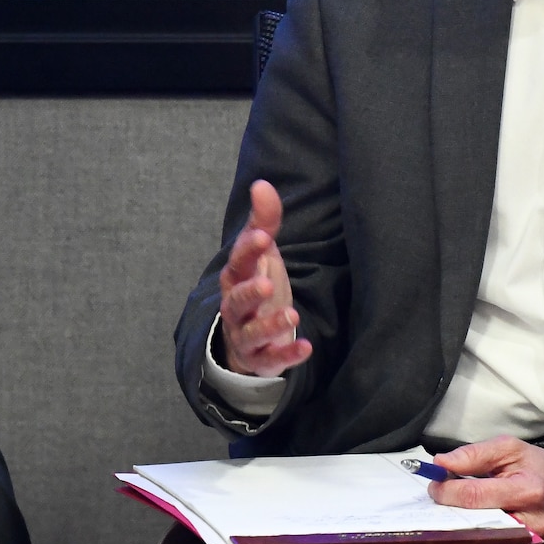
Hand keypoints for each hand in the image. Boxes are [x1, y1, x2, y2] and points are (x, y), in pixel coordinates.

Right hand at [219, 179, 312, 376]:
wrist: (247, 335)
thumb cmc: (256, 285)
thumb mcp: (261, 253)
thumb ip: (263, 221)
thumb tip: (261, 184)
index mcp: (235, 278)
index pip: (238, 263)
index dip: (249, 251)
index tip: (264, 236)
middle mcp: (236, 308)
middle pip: (236, 301)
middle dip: (250, 293)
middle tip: (267, 283)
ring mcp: (247, 335)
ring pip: (252, 333)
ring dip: (269, 325)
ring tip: (292, 315)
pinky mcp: (262, 358)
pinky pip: (272, 359)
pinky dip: (288, 354)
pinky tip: (307, 347)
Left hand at [428, 439, 543, 543]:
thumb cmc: (541, 468)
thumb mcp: (510, 449)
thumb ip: (473, 455)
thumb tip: (440, 465)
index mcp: (528, 491)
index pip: (475, 497)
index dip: (447, 492)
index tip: (435, 487)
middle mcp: (534, 524)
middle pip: (478, 529)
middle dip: (452, 519)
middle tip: (442, 508)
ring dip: (464, 539)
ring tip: (460, 522)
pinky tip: (478, 536)